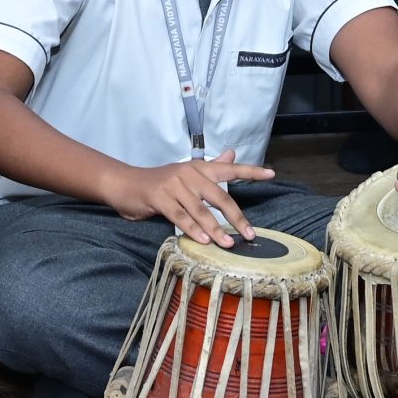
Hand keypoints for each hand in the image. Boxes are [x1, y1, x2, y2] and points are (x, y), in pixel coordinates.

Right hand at [106, 149, 274, 247]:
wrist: (125, 184)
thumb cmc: (160, 183)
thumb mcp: (186, 172)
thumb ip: (211, 166)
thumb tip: (232, 154)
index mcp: (198, 167)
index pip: (229, 168)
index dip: (250, 171)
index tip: (271, 174)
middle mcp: (189, 174)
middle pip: (219, 196)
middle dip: (236, 216)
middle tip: (250, 233)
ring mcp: (174, 186)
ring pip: (201, 211)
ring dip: (217, 230)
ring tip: (229, 244)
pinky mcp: (160, 199)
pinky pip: (181, 217)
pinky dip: (194, 230)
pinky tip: (205, 241)